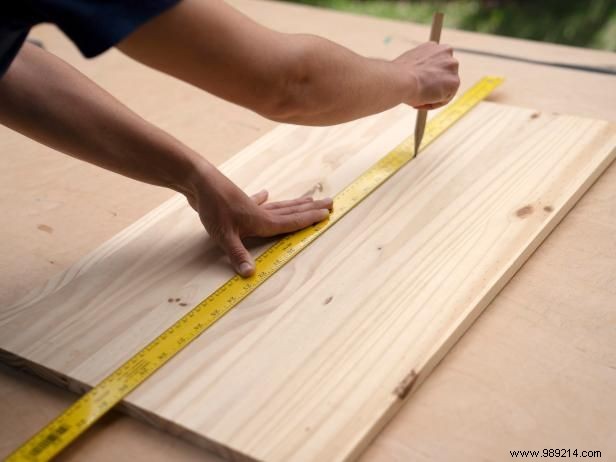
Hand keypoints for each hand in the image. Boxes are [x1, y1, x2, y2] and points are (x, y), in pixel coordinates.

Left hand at [184, 164, 332, 276]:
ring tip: (309, 199)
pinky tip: (265, 193)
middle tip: (330, 202)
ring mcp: (250, 205)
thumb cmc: (213, 208)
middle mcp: (261, 212)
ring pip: (279, 206)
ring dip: (295, 204)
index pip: (291, 221)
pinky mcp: (239, 202)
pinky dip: (263, 199)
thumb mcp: (224, 235)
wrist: (199, 182)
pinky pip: (257, 202)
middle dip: (311, 209)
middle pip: (291, 211)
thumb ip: (238, 255)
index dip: (309, 219)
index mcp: (262, 221)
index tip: (327, 213)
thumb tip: (250, 274)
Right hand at [394, 42, 459, 109]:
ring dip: (432, 97)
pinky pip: (445, 98)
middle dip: (432, 87)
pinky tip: (420, 102)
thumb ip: (419, 67)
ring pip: (444, 88)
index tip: (416, 85)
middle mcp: (446, 51)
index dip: (426, 78)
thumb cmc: (398, 75)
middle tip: (417, 96)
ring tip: (416, 100)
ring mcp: (452, 66)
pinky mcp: (454, 81)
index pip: (436, 65)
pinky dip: (433, 103)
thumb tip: (417, 76)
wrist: (400, 80)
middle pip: (443, 75)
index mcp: (434, 46)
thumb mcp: (409, 64)